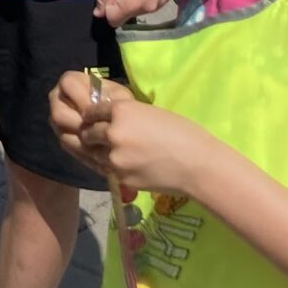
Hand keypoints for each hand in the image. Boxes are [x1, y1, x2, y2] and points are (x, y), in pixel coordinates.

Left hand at [50, 71, 213, 198]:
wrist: (198, 165)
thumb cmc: (184, 133)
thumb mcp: (152, 114)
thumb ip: (128, 116)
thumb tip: (113, 120)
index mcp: (122, 111)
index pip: (93, 111)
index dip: (93, 115)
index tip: (93, 119)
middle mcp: (112, 132)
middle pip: (89, 133)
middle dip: (92, 134)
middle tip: (98, 137)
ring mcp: (114, 157)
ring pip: (94, 153)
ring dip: (99, 152)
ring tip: (113, 152)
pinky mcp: (120, 176)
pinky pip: (108, 169)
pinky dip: (112, 167)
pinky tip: (126, 165)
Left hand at [99, 0, 176, 27]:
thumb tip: (99, 14)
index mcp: (130, 6)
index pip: (112, 20)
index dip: (107, 7)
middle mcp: (147, 9)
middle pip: (126, 16)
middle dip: (119, 5)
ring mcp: (159, 4)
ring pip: (138, 10)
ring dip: (132, 1)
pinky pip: (149, 3)